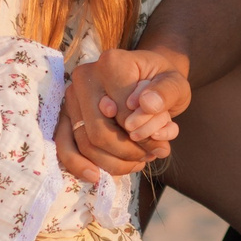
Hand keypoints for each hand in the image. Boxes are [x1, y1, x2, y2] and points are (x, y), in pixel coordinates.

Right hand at [57, 49, 190, 181]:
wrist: (147, 77)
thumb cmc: (161, 81)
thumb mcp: (176, 83)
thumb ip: (167, 93)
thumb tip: (147, 105)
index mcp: (112, 63)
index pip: (123, 113)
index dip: (144, 136)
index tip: (161, 144)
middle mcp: (85, 77)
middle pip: (99, 132)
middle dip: (128, 152)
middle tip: (150, 155)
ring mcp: (71, 97)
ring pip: (85, 143)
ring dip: (113, 162)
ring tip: (137, 161)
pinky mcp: (66, 114)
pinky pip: (64, 144)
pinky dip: (78, 164)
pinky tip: (96, 177)